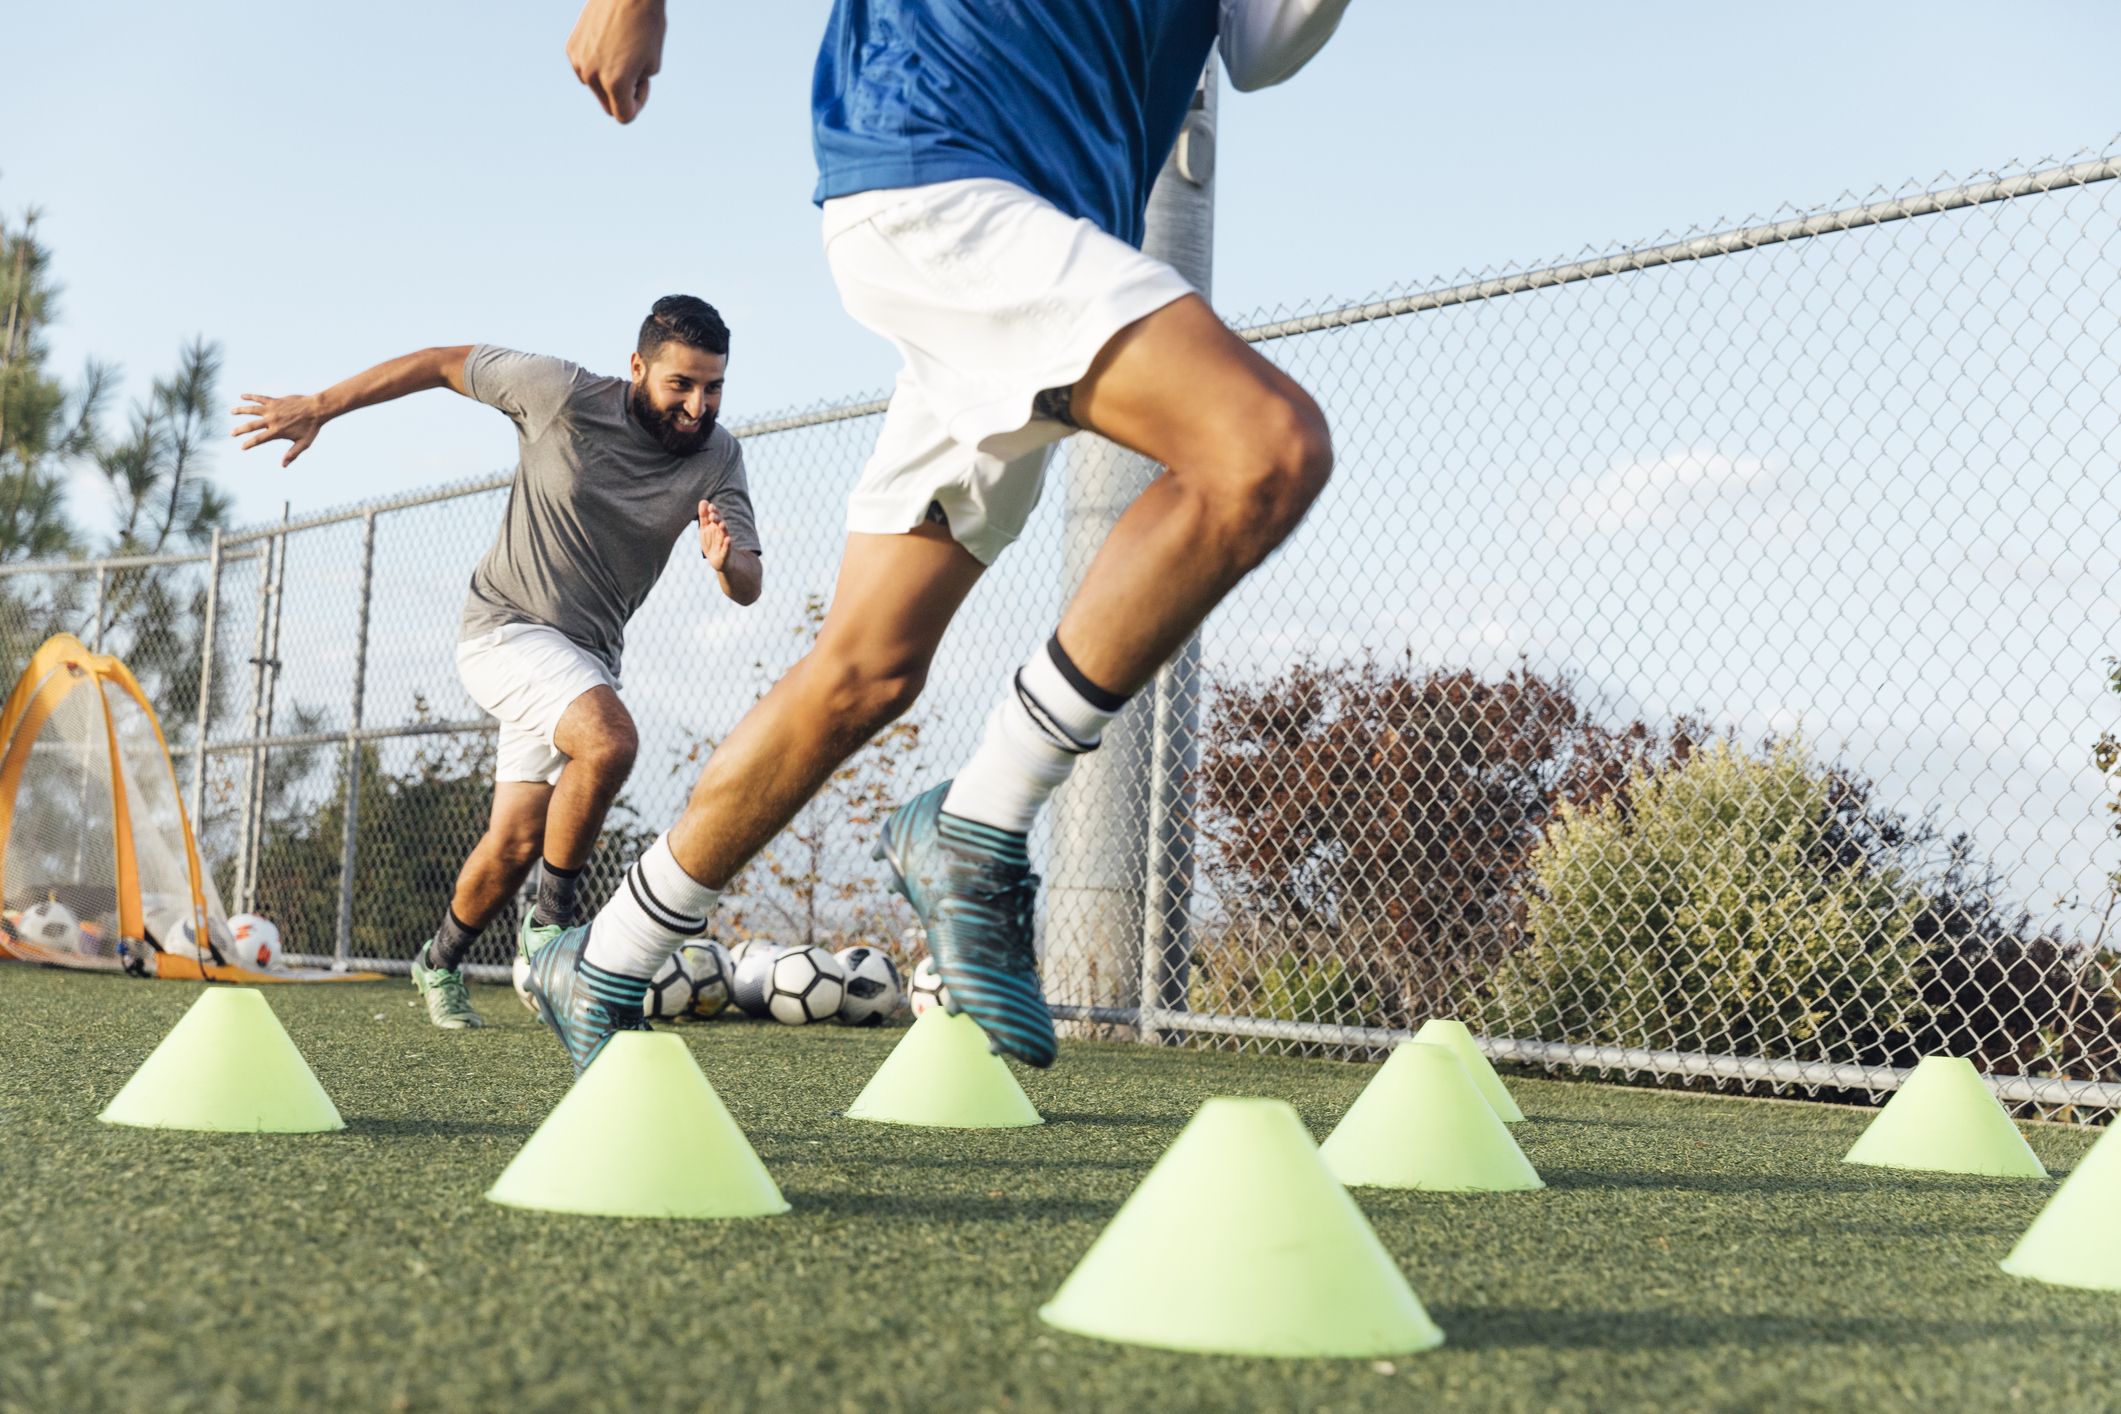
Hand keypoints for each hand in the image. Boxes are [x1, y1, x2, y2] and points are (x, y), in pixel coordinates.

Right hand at [230, 393, 327, 467]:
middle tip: (231, 433)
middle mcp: (272, 420)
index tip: (242, 447)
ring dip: (241, 411)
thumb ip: (292, 454)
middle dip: (240, 430)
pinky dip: (250, 397)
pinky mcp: (275, 401)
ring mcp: (272, 409)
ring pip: (252, 409)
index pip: (259, 439)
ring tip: (232, 412)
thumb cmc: (311, 428)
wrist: (317, 409)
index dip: (249, 444)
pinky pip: (260, 398)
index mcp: (277, 431)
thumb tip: (283, 465)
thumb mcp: (304, 443)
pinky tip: (242, 396)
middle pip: (251, 425)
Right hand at [567, 0, 665, 123]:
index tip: (643, 81)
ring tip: (621, 51)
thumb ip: (634, 88)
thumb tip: (616, 96)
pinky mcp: (571, 48)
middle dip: (622, 94)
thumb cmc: (647, 25)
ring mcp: (578, 62)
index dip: (638, 102)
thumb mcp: (653, 65)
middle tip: (635, 68)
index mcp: (615, 83)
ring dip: (609, 78)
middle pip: (608, 105)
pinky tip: (607, 41)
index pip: (624, 116)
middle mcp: (592, 76)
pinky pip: (585, 68)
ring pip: (595, 87)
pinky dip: (597, 62)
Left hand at [697, 500, 731, 568]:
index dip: (713, 511)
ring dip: (724, 528)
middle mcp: (721, 532)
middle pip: (720, 523)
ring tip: (721, 524)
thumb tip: (703, 500)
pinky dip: (728, 544)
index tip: (710, 506)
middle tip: (712, 515)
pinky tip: (728, 539)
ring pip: (725, 533)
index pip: (716, 516)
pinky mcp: (726, 552)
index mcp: (715, 526)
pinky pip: (728, 547)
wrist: (718, 560)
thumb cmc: (711, 542)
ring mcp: (724, 541)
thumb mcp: (705, 529)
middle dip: (717, 519)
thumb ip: (704, 516)